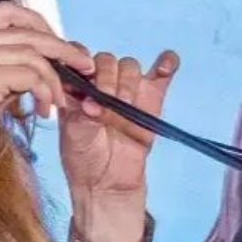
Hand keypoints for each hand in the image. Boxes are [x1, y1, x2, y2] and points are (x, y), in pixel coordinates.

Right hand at [0, 1, 93, 200]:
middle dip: (62, 48)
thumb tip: (46, 58)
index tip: (57, 45)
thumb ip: (4, 65)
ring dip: (55, 79)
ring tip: (58, 102)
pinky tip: (42, 112)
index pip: (6, 10)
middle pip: (26, 30)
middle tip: (83, 66)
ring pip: (34, 54)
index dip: (38, 23)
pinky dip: (46, 93)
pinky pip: (31, 76)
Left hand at [60, 50, 178, 241]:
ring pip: (130, 66)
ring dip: (127, 81)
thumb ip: (83, 114)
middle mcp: (102, 83)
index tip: (84, 77)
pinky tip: (164, 66)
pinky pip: (162, 72)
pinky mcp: (151, 98)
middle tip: (104, 102)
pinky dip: (166, 63)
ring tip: (123, 104)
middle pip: (107, 60)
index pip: (77, 56)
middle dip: (105, 78)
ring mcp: (129, 90)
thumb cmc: (84, 159)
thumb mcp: (75, 135)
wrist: (107, 184)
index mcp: (77, 87)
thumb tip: (94, 100)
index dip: (80, 60)